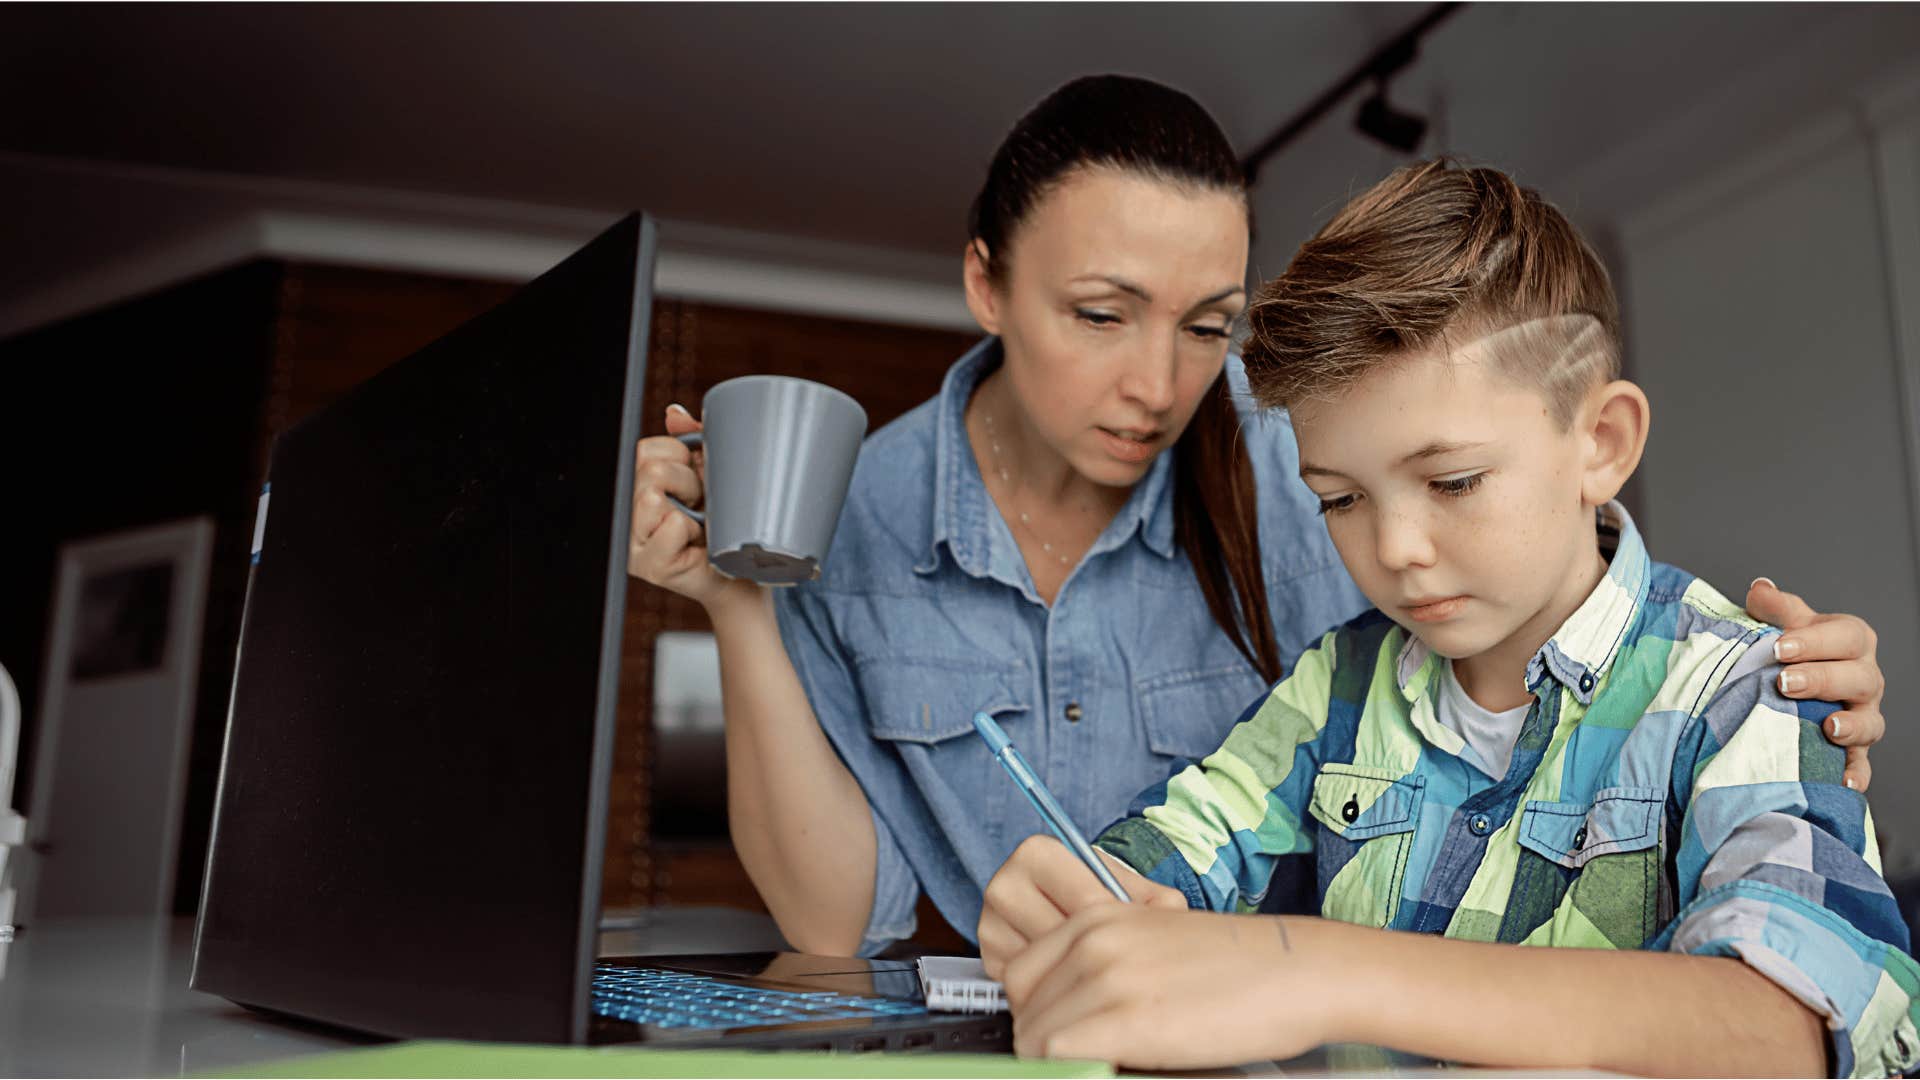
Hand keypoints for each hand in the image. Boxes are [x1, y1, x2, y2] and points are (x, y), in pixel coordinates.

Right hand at [628, 405, 757, 610]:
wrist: (743, 576)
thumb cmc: (726, 526)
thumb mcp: (713, 476)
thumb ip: (694, 443)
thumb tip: (674, 415)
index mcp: (639, 487)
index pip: (646, 449)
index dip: (681, 457)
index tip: (698, 477)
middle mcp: (627, 514)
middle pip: (649, 469)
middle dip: (689, 481)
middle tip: (703, 505)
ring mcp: (633, 542)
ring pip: (652, 495)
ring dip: (690, 506)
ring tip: (699, 525)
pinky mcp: (648, 565)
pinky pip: (670, 525)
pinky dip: (691, 531)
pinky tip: (696, 545)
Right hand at [978, 836, 1184, 981]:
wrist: (1073, 904)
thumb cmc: (1104, 892)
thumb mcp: (1133, 887)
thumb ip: (1154, 899)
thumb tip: (1171, 915)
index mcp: (1036, 853)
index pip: (1085, 903)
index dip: (1120, 929)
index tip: (1136, 943)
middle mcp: (1004, 885)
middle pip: (1063, 939)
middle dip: (1098, 954)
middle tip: (1124, 962)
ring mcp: (991, 925)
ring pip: (1046, 967)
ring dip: (1076, 974)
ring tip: (1100, 967)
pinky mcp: (989, 959)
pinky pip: (1031, 986)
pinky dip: (1057, 986)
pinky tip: (1074, 976)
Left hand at [1002, 906, 1335, 1067]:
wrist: (1300, 972)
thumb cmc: (1241, 968)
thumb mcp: (1155, 944)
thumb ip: (1103, 967)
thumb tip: (1067, 1016)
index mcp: (1097, 918)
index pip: (1019, 973)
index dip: (1036, 1012)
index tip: (1064, 1032)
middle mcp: (1093, 941)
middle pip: (1022, 1007)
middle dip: (1043, 1039)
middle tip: (1086, 1054)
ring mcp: (1108, 978)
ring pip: (1035, 1038)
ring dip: (1059, 1060)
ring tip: (1105, 1062)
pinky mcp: (1128, 1019)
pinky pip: (1059, 1056)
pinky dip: (1073, 1070)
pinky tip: (1113, 1068)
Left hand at [1746, 577, 1884, 790]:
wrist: (1788, 684)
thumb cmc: (1788, 650)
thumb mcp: (1781, 625)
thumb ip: (1773, 608)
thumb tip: (1759, 589)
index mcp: (1850, 643)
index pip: (1846, 636)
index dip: (1816, 640)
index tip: (1780, 646)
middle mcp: (1864, 679)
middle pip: (1860, 678)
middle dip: (1823, 679)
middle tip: (1784, 682)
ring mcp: (1862, 716)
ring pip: (1870, 723)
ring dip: (1851, 727)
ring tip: (1827, 728)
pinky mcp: (1853, 750)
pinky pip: (1861, 764)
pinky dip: (1856, 773)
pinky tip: (1843, 782)